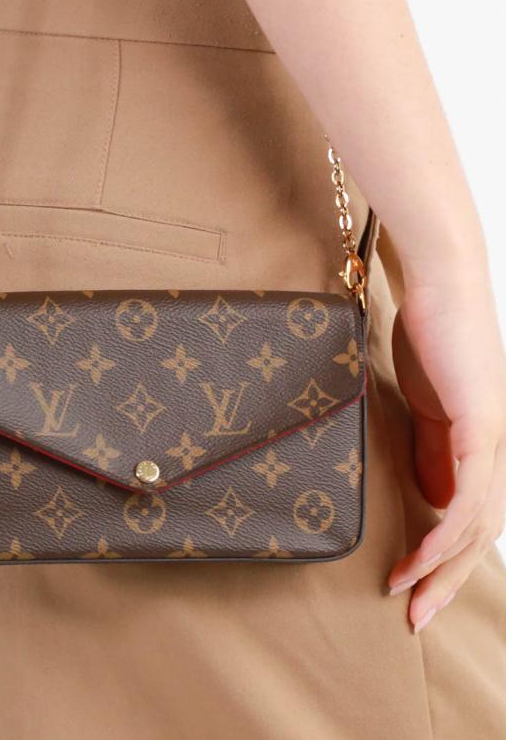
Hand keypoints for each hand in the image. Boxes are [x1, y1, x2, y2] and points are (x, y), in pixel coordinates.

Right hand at [387, 271, 505, 632]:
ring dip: (443, 567)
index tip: (413, 588)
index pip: (474, 519)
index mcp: (486, 447)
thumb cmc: (431, 338)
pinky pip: (471, 495)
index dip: (446, 561)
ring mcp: (498, 440)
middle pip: (482, 535)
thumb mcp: (428, 408)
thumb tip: (436, 500)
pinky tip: (427, 554)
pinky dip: (448, 531)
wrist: (441, 288)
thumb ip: (435, 453)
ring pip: (481, 525)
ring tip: (408, 594)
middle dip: (447, 582)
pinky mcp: (484, 426)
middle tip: (415, 617)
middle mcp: (501, 451)